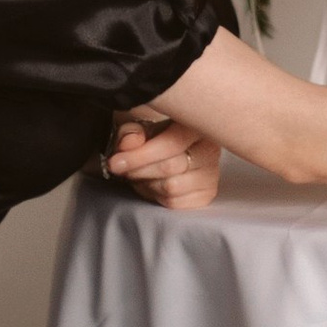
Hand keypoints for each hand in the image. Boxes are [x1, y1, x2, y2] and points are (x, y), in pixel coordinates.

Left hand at [105, 112, 224, 207]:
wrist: (169, 155)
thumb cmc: (156, 140)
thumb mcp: (139, 131)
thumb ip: (131, 134)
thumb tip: (130, 143)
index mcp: (196, 125)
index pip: (171, 143)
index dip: (139, 155)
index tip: (115, 162)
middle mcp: (210, 148)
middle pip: (169, 166)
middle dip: (139, 170)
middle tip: (122, 169)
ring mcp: (211, 173)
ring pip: (171, 186)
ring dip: (148, 184)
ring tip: (143, 175)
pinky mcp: (207, 194)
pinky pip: (176, 202)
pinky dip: (158, 197)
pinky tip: (156, 185)